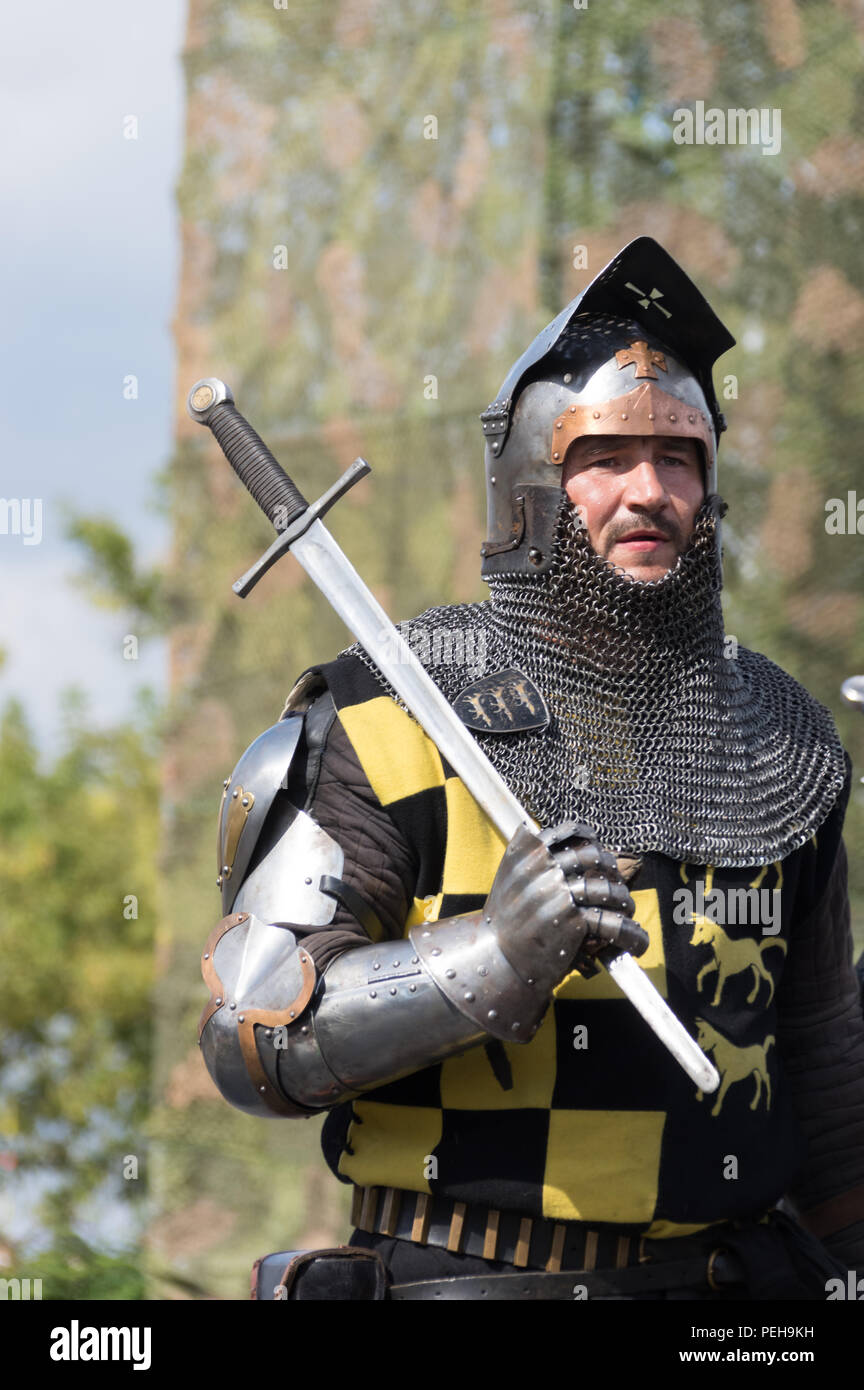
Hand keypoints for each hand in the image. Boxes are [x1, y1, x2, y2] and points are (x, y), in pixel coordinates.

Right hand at [486, 821, 647, 994]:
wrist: (494, 959)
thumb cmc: (504, 922)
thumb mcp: (509, 880)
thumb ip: (530, 859)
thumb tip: (561, 842)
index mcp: (526, 853)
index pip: (568, 832)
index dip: (590, 838)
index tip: (599, 848)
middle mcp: (541, 868)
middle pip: (593, 857)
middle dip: (611, 870)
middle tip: (616, 884)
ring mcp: (557, 892)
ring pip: (607, 889)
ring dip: (623, 901)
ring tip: (626, 911)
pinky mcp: (571, 919)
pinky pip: (612, 922)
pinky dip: (631, 934)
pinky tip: (637, 942)